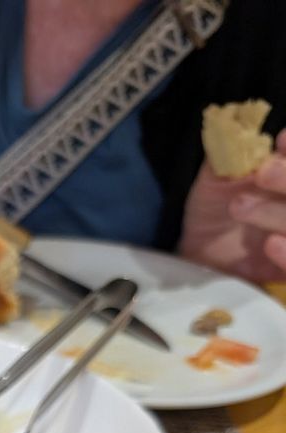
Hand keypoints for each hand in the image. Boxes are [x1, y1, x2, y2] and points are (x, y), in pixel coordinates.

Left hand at [178, 130, 285, 283]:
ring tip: (239, 206)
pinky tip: (270, 246)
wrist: (197, 256)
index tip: (282, 141)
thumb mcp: (217, 178)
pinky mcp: (285, 268)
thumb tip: (233, 122)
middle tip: (261, 174)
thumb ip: (228, 152)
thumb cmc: (211, 211)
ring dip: (276, 214)